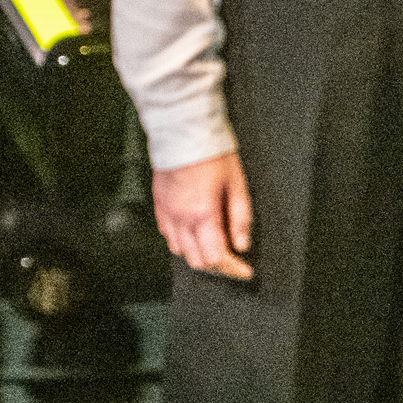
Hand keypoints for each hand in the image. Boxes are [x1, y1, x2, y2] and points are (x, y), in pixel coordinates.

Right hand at [153, 150, 253, 279]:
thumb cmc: (210, 153)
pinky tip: (194, 231)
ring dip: (198, 253)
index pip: (216, 258)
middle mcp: (180, 219)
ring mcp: (166, 213)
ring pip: (179, 250)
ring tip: (213, 245)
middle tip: (232, 261)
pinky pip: (168, 234)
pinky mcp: (159, 206)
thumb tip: (242, 244)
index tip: (244, 270)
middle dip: (217, 265)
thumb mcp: (237, 184)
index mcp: (202, 215)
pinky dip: (182, 240)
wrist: (182, 132)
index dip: (233, 269)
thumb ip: (240, 218)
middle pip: (196, 260)